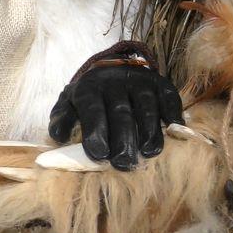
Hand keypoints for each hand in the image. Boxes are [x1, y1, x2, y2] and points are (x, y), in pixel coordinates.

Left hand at [48, 65, 183, 170]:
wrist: (110, 70)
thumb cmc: (89, 98)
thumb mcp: (68, 104)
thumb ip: (62, 120)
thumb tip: (59, 137)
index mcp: (89, 88)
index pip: (93, 110)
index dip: (96, 132)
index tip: (100, 155)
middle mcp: (115, 80)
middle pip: (121, 112)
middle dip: (123, 139)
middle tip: (124, 162)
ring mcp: (139, 80)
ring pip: (146, 105)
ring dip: (150, 130)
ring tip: (149, 152)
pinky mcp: (159, 81)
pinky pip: (168, 96)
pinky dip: (172, 112)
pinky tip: (173, 129)